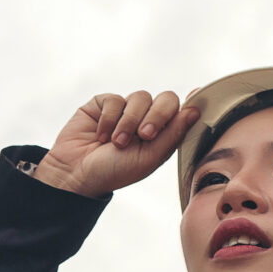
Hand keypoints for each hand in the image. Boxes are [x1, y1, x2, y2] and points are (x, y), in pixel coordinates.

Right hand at [31, 89, 206, 196]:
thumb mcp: (148, 158)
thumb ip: (172, 135)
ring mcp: (125, 109)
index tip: (196, 100)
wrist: (76, 174)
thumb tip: (194, 111)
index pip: (182, 111)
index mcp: (162, 134)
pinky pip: (115, 100)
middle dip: (156, 116)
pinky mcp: (103, 103)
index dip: (189, 104)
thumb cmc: (114, 171)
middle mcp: (146, 118)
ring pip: (140, 98)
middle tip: (144, 135)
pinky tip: (100, 135)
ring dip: (128, 122)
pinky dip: (109, 119)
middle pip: (165, 99)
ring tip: (116, 143)